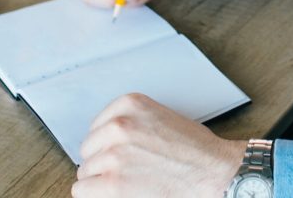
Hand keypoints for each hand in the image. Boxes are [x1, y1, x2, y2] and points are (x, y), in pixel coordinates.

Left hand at [72, 93, 243, 197]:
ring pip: (85, 172)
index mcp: (130, 104)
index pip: (96, 126)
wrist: (210, 169)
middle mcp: (119, 125)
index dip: (106, 143)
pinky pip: (83, 190)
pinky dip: (96, 195)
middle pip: (88, 149)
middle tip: (125, 169)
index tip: (119, 151)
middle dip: (102, 160)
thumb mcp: (159, 117)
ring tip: (126, 180)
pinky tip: (115, 193)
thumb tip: (103, 139)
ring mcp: (114, 154)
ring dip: (100, 179)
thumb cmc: (192, 146)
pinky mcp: (113, 182)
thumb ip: (131, 122)